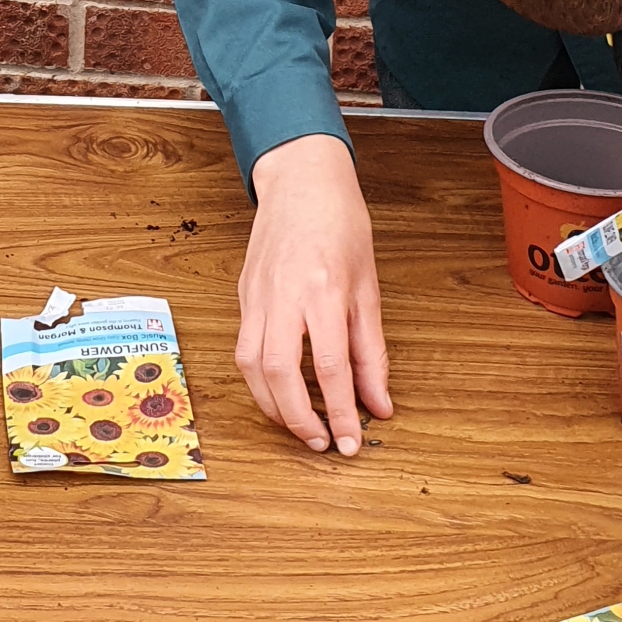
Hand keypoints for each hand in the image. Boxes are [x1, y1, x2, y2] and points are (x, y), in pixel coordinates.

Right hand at [238, 135, 392, 454]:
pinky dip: (258, 378)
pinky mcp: (243, 294)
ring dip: (271, 405)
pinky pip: (243, 346)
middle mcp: (284, 294)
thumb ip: (371, 350)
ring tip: (298, 424)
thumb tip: (378, 402)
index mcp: (323, 290)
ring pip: (250, 365)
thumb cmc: (340, 222)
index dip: (341, 412)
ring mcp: (257, 294)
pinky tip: (277, 389)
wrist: (301, 179)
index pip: (330, 367)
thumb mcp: (368, 286)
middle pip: (280, 373)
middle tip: (321, 443)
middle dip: (298, 419)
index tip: (351, 441)